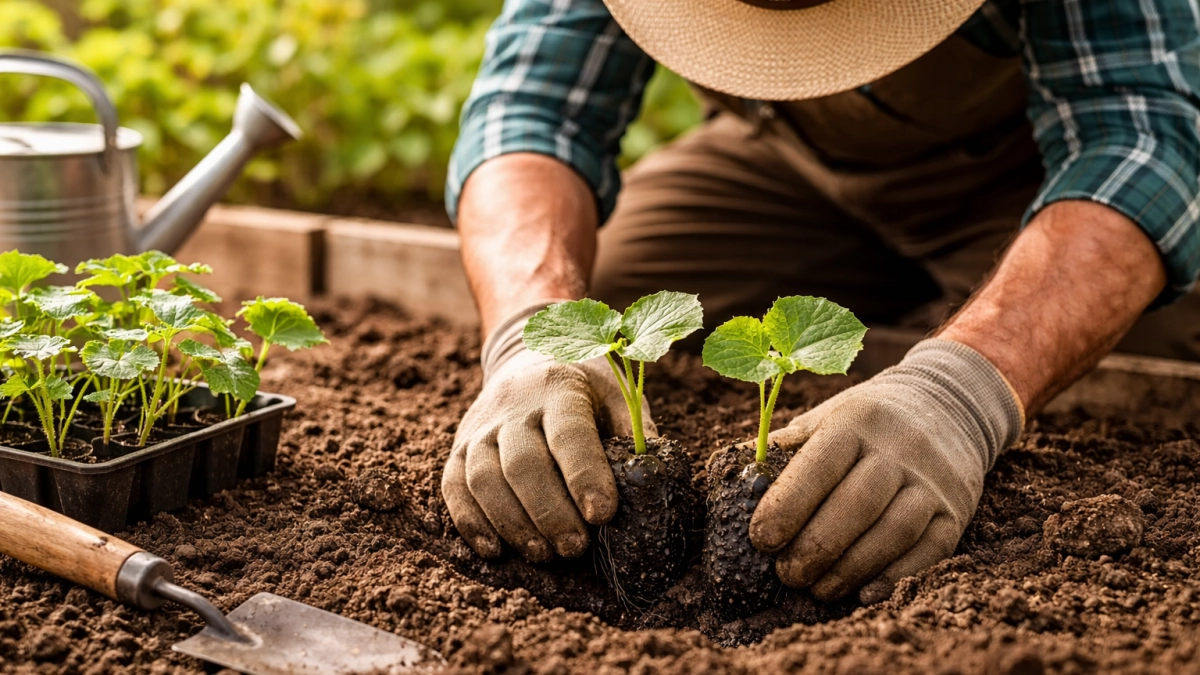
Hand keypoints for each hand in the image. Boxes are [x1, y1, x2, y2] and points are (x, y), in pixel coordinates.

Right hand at [442, 301, 652, 560]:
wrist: (527, 357)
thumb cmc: (584, 387)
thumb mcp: (617, 394)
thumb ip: (633, 435)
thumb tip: (653, 485)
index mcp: (560, 388)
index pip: (569, 433)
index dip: (585, 476)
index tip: (603, 515)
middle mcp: (513, 406)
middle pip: (522, 464)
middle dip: (549, 512)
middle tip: (575, 549)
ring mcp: (480, 427)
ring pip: (483, 479)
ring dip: (512, 524)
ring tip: (543, 554)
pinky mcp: (458, 447)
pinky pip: (453, 487)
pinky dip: (471, 523)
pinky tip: (496, 551)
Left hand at [748, 338, 1023, 603]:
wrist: (948, 405)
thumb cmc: (866, 421)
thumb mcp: (826, 416)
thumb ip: (785, 447)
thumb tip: (733, 479)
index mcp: (856, 420)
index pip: (819, 466)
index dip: (787, 506)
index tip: (760, 540)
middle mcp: (900, 448)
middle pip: (855, 506)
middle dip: (814, 548)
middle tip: (785, 575)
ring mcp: (933, 481)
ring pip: (891, 534)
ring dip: (848, 570)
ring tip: (816, 589)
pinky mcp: (956, 511)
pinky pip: (928, 552)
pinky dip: (893, 577)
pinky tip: (861, 594)